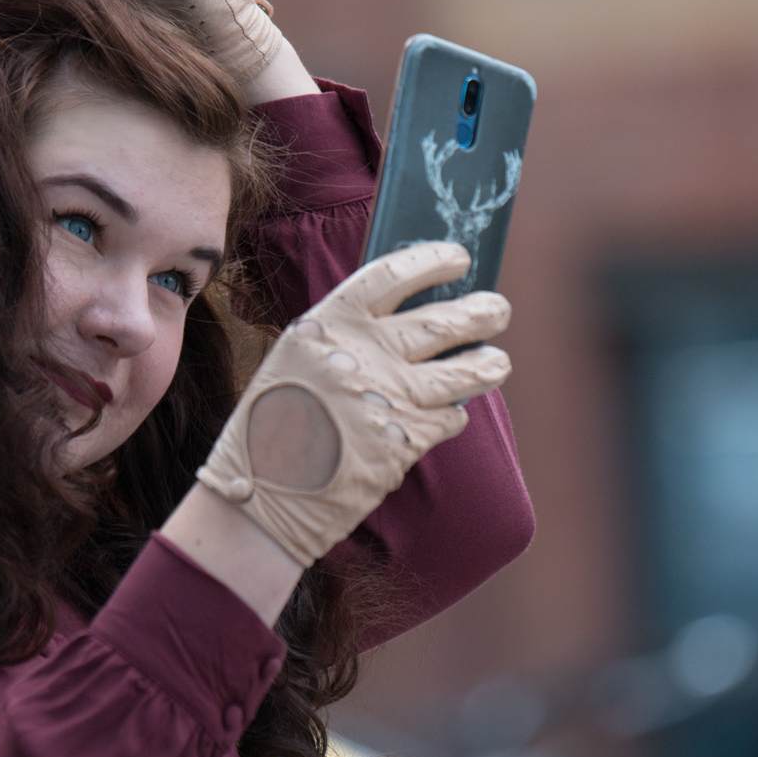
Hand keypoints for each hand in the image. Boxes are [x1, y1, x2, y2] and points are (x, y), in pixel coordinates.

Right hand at [195, 242, 512, 566]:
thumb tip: (406, 321)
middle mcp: (361, 354)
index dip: (431, 262)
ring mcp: (387, 398)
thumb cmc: (272, 427)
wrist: (260, 498)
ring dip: (487, 365)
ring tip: (497, 361)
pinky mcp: (406, 442)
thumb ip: (344, 340)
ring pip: (462, 371)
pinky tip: (448, 416)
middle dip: (479, 313)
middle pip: (441, 322)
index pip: (391, 276)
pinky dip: (452, 416)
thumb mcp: (296, 364)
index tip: (459, 258)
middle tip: (497, 309)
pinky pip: (448, 419)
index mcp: (326, 325)